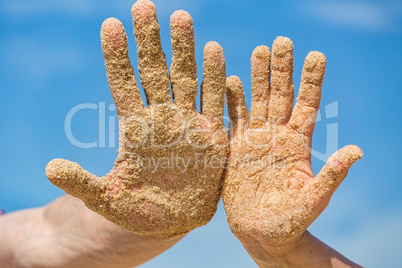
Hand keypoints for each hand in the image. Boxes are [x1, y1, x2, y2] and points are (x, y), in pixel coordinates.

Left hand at [46, 0, 226, 236]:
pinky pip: (215, 102)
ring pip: (186, 78)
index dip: (117, 57)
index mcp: (135, 130)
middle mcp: (162, 120)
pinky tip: (215, 50)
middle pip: (155, 72)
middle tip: (143, 6)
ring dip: (184, 49)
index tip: (111, 25)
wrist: (173, 222)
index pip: (124, 84)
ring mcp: (189, 124)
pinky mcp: (212, 136)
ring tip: (180, 16)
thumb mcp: (106, 199)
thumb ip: (81, 183)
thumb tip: (49, 168)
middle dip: (149, 40)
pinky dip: (216, 78)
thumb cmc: (137, 211)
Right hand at [222, 37, 361, 244]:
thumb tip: (357, 151)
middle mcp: (278, 136)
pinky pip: (233, 120)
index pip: (307, 105)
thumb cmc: (292, 221)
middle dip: (282, 69)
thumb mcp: (314, 198)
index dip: (311, 81)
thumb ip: (331, 175)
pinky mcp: (235, 149)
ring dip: (258, 77)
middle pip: (280, 96)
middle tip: (283, 41)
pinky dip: (231, 101)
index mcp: (298, 144)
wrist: (261, 232)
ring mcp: (255, 140)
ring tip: (259, 51)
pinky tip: (230, 81)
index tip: (316, 55)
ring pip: (257, 101)